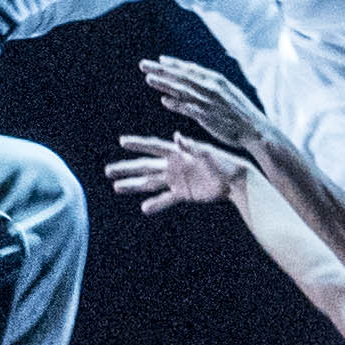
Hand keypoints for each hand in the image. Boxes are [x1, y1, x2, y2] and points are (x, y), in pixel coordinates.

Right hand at [106, 132, 246, 213]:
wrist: (237, 180)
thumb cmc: (224, 162)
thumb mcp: (208, 153)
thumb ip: (191, 146)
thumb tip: (177, 136)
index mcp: (178, 153)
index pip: (154, 147)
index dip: (138, 144)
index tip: (122, 141)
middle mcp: (174, 165)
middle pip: (145, 166)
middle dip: (126, 168)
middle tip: (108, 171)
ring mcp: (177, 180)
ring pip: (150, 183)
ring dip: (134, 185)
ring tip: (116, 187)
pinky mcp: (184, 193)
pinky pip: (166, 199)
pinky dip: (156, 204)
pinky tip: (144, 208)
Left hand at [140, 55, 278, 160]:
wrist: (255, 129)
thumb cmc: (239, 113)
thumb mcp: (226, 93)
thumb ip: (209, 87)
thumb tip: (194, 83)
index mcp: (216, 80)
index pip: (191, 69)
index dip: (174, 64)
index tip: (160, 60)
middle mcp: (212, 87)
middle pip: (181, 76)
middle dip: (161, 70)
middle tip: (143, 65)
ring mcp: (210, 101)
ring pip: (182, 89)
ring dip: (165, 83)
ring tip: (148, 79)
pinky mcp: (209, 116)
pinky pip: (190, 108)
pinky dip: (178, 104)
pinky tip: (165, 101)